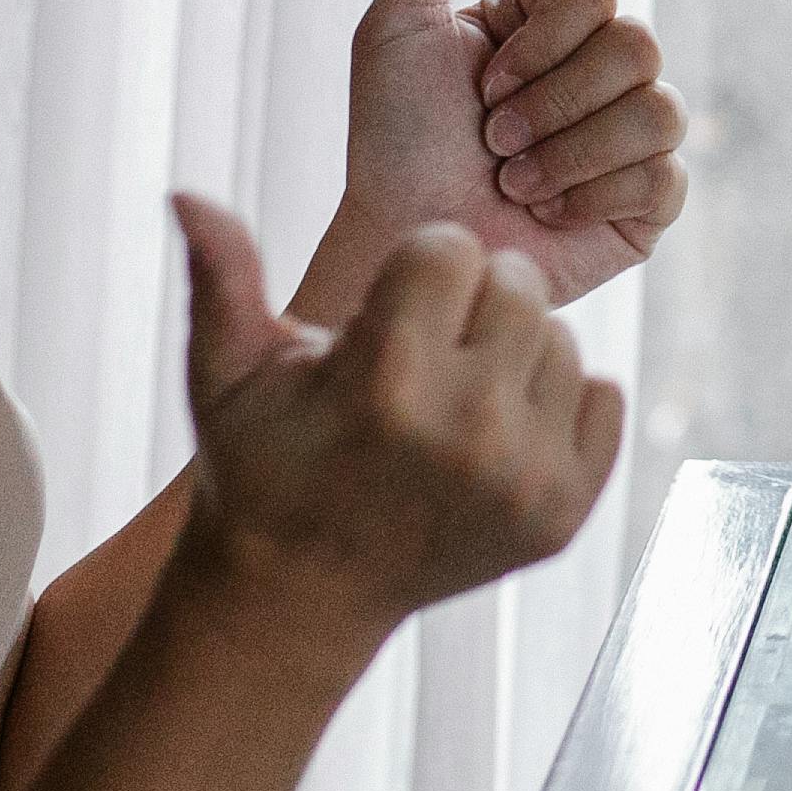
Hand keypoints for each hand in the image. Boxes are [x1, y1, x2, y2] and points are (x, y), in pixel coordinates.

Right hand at [174, 197, 619, 663]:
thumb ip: (220, 275)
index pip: (451, 247)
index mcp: (384, 379)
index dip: (414, 271)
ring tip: (453, 400)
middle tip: (423, 355)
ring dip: (515, 357)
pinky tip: (498, 433)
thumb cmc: (259, 466)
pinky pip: (606, 397)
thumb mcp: (226, 373)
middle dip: (471, 304)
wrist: (298, 597)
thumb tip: (185, 193)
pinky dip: (563, 406)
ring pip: (564, 341)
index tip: (383, 317)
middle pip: (518, 286)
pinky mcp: (563, 513)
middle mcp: (466, 429)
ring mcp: (522, 479)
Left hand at [306, 0, 686, 325]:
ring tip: (518, 184)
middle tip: (495, 143)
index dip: (542, 43)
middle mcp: (603, 72)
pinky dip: (594, 198)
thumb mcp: (395, 39)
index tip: (484, 84)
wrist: (411, 243)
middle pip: (639, 46)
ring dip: (570, 155)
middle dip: (554, 104)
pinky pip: (665, 179)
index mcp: (553, 25)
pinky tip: (550, 214)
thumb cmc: (394, 144)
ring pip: (660, 112)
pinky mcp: (649, 203)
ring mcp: (633, 137)